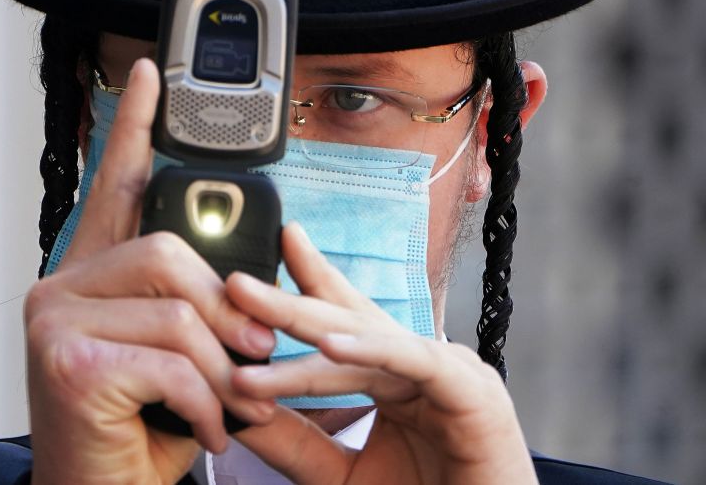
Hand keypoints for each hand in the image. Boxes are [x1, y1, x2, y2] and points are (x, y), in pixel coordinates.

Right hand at [24, 58, 275, 484]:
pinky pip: (173, 358)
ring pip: (179, 307)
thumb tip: (243, 287)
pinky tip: (205, 431)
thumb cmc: (141, 428)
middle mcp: (61, 284)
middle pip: (171, 251)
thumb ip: (194, 306)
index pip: (118, 184)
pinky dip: (208, 402)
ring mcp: (54, 318)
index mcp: (95, 276)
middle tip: (258, 358)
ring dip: (225, 368)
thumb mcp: (178, 356)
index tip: (152, 76)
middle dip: (229, 311)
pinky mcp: (66, 360)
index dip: (138, 129)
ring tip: (232, 406)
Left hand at [226, 222, 538, 484]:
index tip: (275, 242)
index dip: (310, 279)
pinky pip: (413, 362)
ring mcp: (448, 371)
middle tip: (235, 280)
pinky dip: (370, 351)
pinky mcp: (471, 392)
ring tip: (253, 304)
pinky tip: (328, 345)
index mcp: (393, 376)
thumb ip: (294, 442)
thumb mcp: (339, 473)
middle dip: (287, 298)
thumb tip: (234, 411)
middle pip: (344, 319)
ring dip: (304, 321)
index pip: (344, 318)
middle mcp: (418, 364)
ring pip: (366, 338)